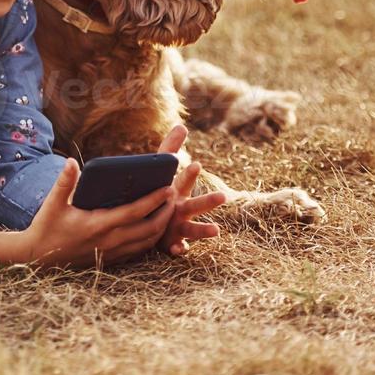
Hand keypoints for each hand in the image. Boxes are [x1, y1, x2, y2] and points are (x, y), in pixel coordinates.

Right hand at [17, 158, 175, 268]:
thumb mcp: (52, 204)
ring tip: (168, 208)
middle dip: (165, 212)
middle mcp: (109, 241)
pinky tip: (154, 227)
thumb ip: (64, 182)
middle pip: (148, 229)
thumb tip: (72, 162)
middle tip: (173, 195)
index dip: (153, 200)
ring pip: (147, 242)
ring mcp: (112, 253)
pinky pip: (139, 250)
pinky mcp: (111, 260)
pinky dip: (151, 238)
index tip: (168, 188)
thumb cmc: (46, 228)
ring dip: (161, 226)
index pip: (134, 212)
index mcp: (97, 225)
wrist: (38, 259)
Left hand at [156, 123, 225, 256]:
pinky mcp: (172, 243)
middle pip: (197, 204)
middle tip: (223, 196)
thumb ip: (169, 150)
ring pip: (194, 229)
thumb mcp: (161, 172)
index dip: (189, 173)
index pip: (184, 180)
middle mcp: (182, 209)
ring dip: (204, 230)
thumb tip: (182, 125)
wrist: (151, 222)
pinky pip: (178, 248)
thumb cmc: (160, 193)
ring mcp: (179, 227)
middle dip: (209, 200)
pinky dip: (180, 249)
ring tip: (217, 230)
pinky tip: (180, 250)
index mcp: (178, 192)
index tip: (195, 164)